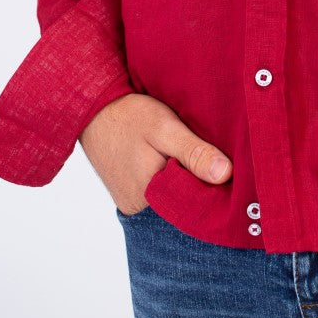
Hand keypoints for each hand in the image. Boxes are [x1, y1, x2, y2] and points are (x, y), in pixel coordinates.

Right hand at [79, 93, 231, 215]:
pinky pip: (155, 193)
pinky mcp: (126, 196)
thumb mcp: (165, 127)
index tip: (226, 167)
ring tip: (183, 155)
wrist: (91, 110)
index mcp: (150, 193)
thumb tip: (226, 174)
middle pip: (181, 201)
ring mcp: (131, 203)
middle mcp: (139, 207)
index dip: (212, 185)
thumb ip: (194, 152)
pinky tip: (167, 160)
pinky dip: (164, 178)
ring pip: (168, 196)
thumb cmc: (129, 116)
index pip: (194, 202)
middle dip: (196, 181)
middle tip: (206, 155)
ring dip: (179, 178)